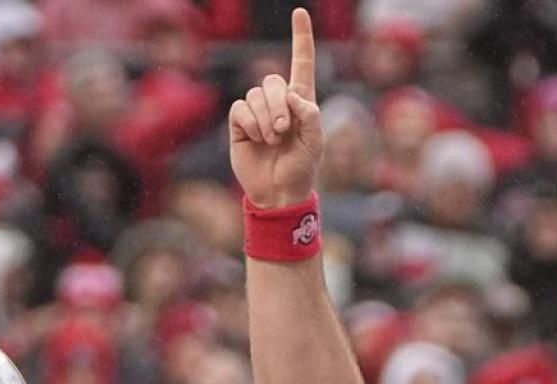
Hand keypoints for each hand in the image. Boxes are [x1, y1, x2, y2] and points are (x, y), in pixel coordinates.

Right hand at [229, 8, 321, 207]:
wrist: (279, 192)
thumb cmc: (302, 168)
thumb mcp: (316, 142)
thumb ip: (310, 115)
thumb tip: (292, 94)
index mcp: (301, 102)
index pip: (301, 63)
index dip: (301, 39)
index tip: (300, 13)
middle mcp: (278, 103)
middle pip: (272, 81)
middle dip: (279, 107)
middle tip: (283, 132)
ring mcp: (257, 112)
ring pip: (255, 95)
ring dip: (266, 120)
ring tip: (272, 141)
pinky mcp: (240, 123)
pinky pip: (241, 109)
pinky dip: (251, 125)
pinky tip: (256, 140)